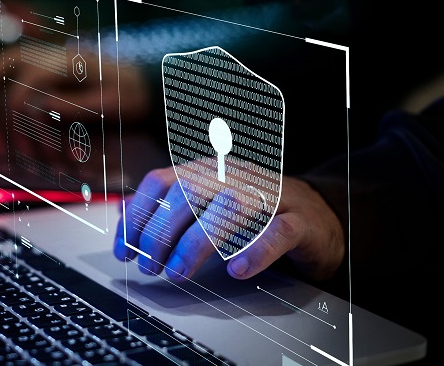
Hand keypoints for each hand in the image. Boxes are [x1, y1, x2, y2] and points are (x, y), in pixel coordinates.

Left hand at [113, 165, 344, 281]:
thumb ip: (168, 209)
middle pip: (189, 194)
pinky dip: (255, 251)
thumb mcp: (206, 206)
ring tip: (178, 273)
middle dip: (160, 234)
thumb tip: (123, 214)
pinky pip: (278, 232)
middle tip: (149, 267)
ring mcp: (271, 195)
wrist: (320, 215)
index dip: (137, 215)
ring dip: (196, 243)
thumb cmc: (255, 214)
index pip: (162, 181)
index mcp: (209, 170)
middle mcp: (236, 177)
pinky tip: (235, 270)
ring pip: (230, 207)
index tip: (124, 248)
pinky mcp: (301, 221)